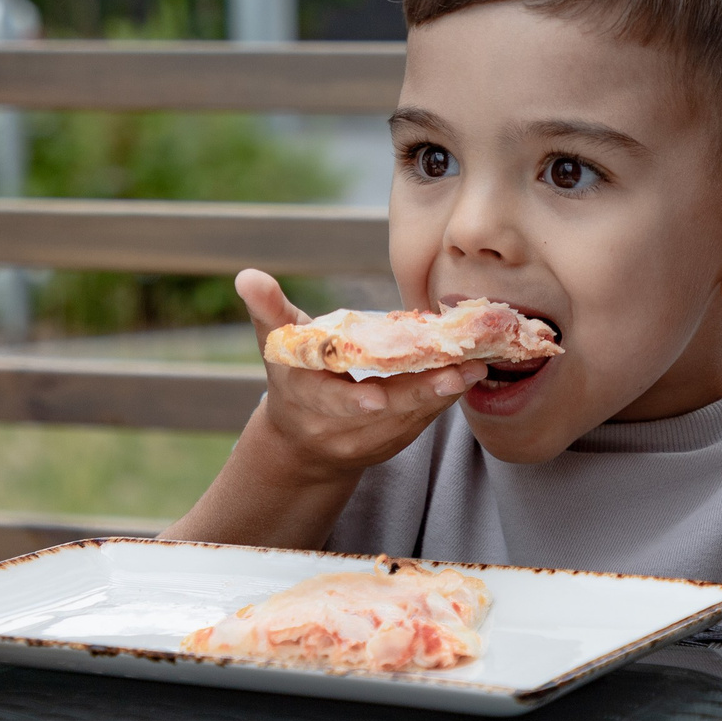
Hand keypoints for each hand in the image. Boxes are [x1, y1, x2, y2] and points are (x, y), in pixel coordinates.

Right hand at [238, 268, 482, 485]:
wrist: (301, 442)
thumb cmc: (292, 376)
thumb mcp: (277, 343)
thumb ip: (268, 309)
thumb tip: (247, 275)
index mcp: (305, 398)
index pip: (327, 401)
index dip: (351, 401)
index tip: (376, 399)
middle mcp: (335, 427)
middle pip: (382, 414)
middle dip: (420, 395)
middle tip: (457, 373)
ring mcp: (365, 442)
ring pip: (408, 421)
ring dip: (442, 397)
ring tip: (474, 369)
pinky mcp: (391, 445)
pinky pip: (420, 424)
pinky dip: (443, 402)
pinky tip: (468, 379)